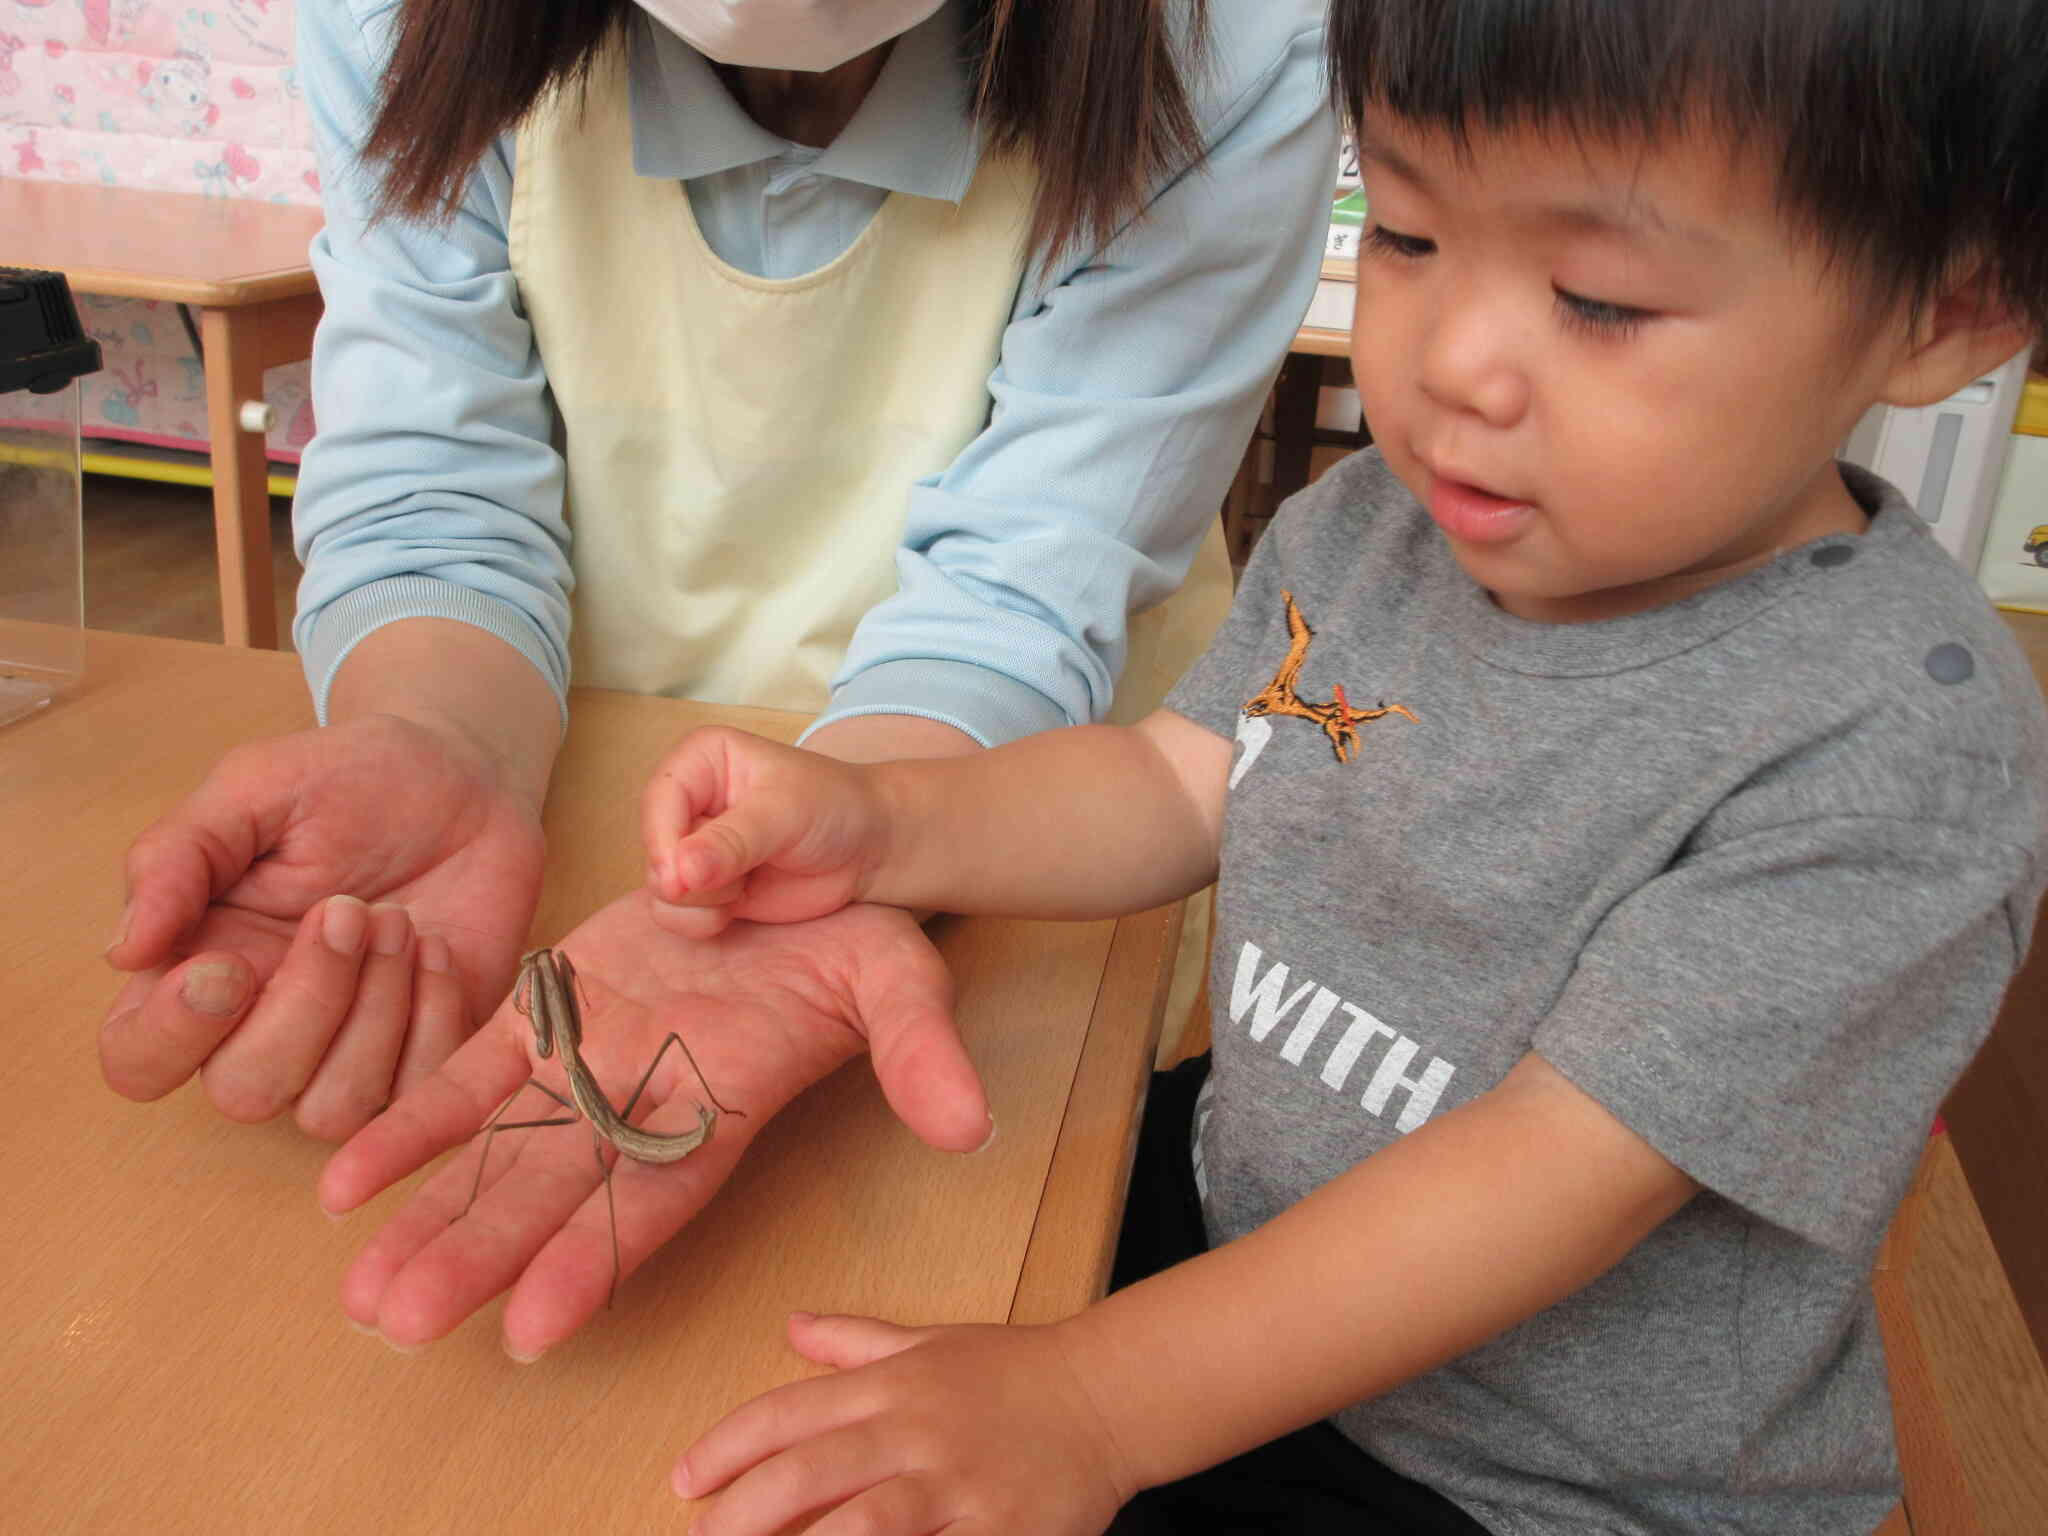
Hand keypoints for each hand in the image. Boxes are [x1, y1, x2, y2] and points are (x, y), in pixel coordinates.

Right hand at [101, 714, 546, 1139]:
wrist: (464, 779)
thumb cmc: (350, 781)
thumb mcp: (254, 788)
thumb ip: (177, 857)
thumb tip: (123, 950)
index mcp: (197, 968)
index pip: (138, 1061)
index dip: (172, 1033)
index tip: (229, 964)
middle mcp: (262, 1027)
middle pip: (245, 1092)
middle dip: (306, 1002)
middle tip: (348, 908)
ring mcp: (347, 1052)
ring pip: (330, 1109)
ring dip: (374, 1011)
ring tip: (398, 919)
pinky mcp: (425, 1055)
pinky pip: (418, 1093)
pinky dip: (431, 1020)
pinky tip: (437, 949)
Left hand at [317, 891, 991, 1356]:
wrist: (796, 866)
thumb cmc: (851, 930)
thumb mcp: (895, 974)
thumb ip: (918, 1047)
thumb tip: (970, 1126)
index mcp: (719, 1110)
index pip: (653, 1202)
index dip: (595, 1263)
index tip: (534, 1331)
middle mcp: (642, 1105)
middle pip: (551, 1196)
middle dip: (478, 1259)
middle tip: (401, 1324)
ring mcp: (587, 1060)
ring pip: (496, 1153)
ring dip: (429, 1215)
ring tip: (360, 1291)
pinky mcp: (547, 1009)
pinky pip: (469, 1074)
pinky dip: (413, 1125)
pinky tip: (347, 1181)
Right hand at [642, 725, 889, 936]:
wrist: (870, 848)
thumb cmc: (835, 808)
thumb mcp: (785, 815)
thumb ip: (731, 842)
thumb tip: (679, 873)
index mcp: (702, 759)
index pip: (659, 799)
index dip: (664, 842)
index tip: (683, 877)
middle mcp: (689, 801)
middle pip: (655, 849)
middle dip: (689, 878)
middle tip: (739, 880)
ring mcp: (695, 847)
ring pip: (661, 888)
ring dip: (698, 902)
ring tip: (745, 888)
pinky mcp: (706, 887)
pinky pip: (676, 914)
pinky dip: (702, 921)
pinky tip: (739, 906)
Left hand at [676, 1312, 1133, 1534]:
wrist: (1108, 1394)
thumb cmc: (1014, 1372)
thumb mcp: (931, 1344)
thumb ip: (857, 1341)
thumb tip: (790, 1326)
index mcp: (892, 1384)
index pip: (789, 1412)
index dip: (726, 1447)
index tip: (684, 1481)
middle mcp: (916, 1431)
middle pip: (809, 1472)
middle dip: (741, 1514)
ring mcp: (958, 1485)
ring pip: (864, 1524)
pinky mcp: (1000, 1532)